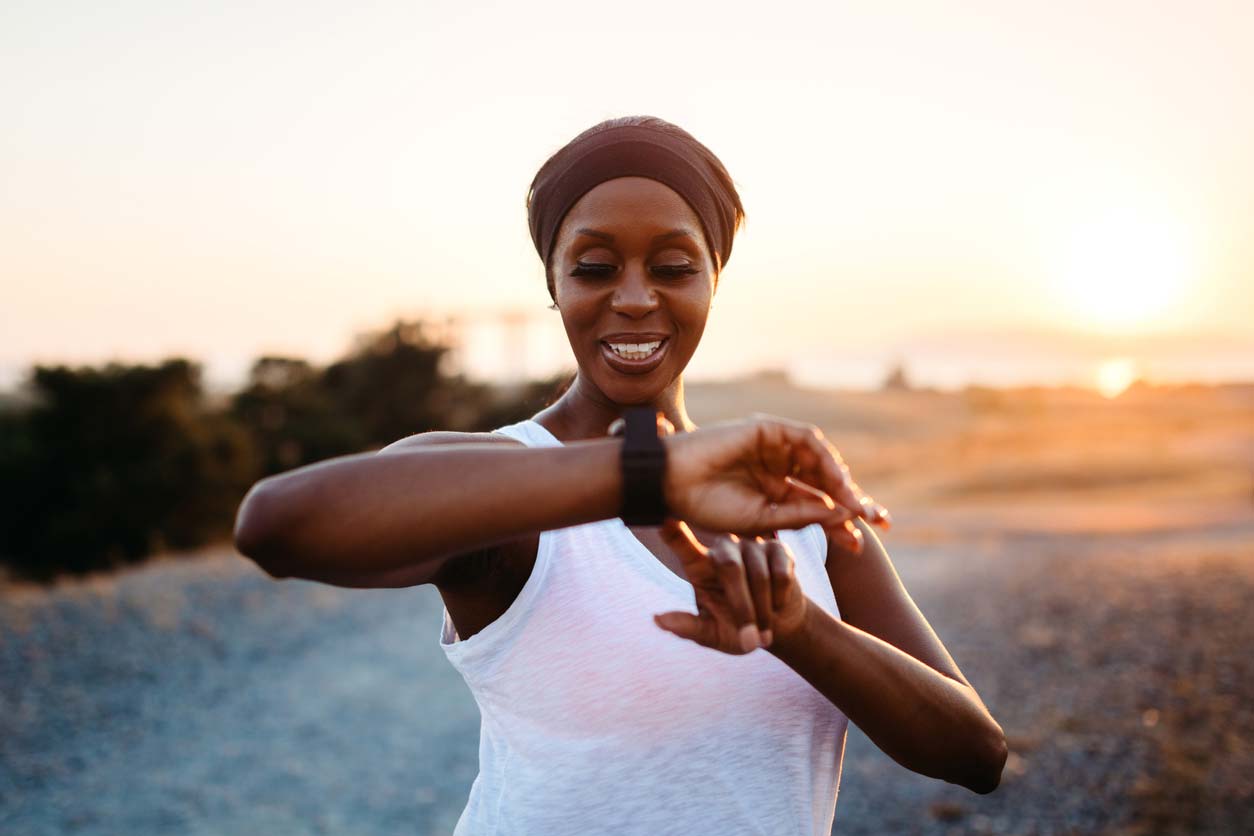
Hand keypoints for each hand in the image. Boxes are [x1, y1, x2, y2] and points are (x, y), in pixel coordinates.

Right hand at [651, 413, 889, 552]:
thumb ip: (801, 516)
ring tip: (855, 505)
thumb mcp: (763, 521)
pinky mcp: (767, 430)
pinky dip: (824, 458)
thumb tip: (844, 516)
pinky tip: (835, 480)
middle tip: (878, 519)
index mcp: (775, 495)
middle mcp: (779, 471)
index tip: (861, 545)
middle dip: (852, 500)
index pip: (817, 507)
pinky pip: (805, 440)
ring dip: (841, 481)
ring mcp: (774, 449)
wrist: (673, 485)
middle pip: (826, 483)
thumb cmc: (708, 508)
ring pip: (820, 461)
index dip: (842, 523)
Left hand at [652, 519, 808, 652]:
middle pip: (730, 567)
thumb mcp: (711, 634)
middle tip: (751, 641)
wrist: (777, 628)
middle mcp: (724, 548)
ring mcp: (752, 545)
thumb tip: (658, 619)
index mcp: (699, 566)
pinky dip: (779, 598)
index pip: (683, 545)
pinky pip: (781, 573)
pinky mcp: (779, 548)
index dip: (675, 534)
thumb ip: (687, 627)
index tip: (664, 521)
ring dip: (763, 610)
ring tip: (763, 634)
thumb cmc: (737, 630)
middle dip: (743, 606)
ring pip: (759, 574)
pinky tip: (777, 606)